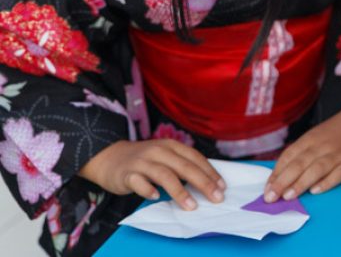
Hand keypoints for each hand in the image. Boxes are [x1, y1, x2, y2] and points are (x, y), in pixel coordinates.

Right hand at [79, 139, 224, 210]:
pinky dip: (148, 189)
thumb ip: (181, 166)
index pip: (195, 158)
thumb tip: (207, 183)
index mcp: (171, 146)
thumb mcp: (164, 157)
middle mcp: (158, 151)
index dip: (210, 172)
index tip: (222, 187)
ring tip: (191, 205)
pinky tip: (155, 197)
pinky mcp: (126, 174)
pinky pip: (138, 182)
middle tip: (215, 197)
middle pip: (184, 166)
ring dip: (180, 191)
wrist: (108, 156)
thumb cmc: (143, 160)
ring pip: (164, 175)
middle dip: (203, 182)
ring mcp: (142, 162)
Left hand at [265, 98, 340, 202]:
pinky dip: (327, 182)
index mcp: (310, 139)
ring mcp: (338, 154)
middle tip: (271, 197)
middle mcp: (322, 146)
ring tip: (288, 196)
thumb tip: (278, 177)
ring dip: (301, 183)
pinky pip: (339, 173)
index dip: (277, 173)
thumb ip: (300, 154)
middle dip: (283, 181)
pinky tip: (316, 191)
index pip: (289, 156)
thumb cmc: (335, 133)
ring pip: (317, 168)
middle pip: (300, 163)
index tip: (267, 190)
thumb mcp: (315, 137)